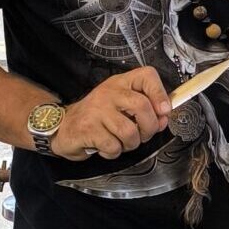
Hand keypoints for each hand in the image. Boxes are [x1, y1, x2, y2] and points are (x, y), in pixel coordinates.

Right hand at [51, 66, 171, 160]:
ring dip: (131, 144)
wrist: (64, 126)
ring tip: (122, 142)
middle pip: (142, 106)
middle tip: (143, 135)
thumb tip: (162, 119)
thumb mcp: (121, 106)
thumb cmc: (97, 117)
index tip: (164, 110)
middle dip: (149, 128)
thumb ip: (145, 111)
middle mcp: (109, 92)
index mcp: (121, 83)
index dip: (160, 93)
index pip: (146, 76)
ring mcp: (97, 110)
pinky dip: (114, 152)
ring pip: (129, 131)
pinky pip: (113, 146)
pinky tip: (107, 147)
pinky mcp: (88, 129)